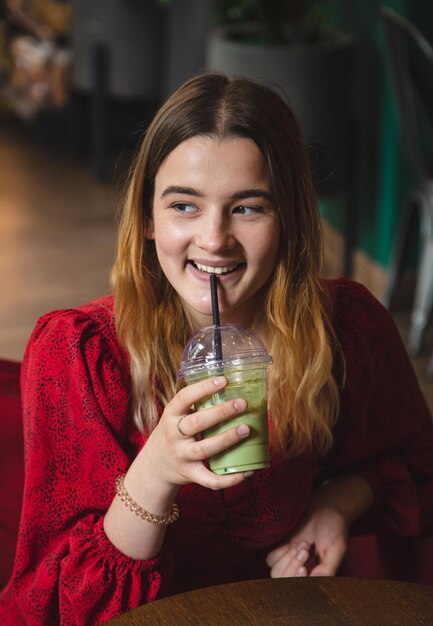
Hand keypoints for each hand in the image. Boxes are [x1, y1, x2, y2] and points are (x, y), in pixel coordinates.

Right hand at [133, 375, 251, 495]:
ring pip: (204, 449)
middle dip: (220, 412)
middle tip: (241, 403)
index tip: (223, 380)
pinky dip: (230, 478)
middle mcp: (174, 435)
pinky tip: (248, 470)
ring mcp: (182, 456)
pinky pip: (210, 479)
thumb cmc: (173, 433)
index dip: (203, 388)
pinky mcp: (190, 474)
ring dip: (226, 439)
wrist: (154, 465)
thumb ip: (195, 405)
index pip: (184, 397)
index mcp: (170, 415)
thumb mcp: (175, 416)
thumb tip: (230, 387)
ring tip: (246, 429)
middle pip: (197, 423)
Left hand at [266, 507, 347, 577]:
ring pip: (276, 573)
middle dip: (293, 567)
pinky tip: (292, 542)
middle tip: (306, 549)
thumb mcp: (337, 550)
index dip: (298, 581)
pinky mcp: (281, 549)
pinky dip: (280, 552)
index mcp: (316, 577)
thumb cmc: (334, 529)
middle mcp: (302, 573)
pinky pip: (270, 560)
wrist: (325, 507)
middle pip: (285, 583)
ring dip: (287, 558)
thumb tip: (314, 583)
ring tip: (303, 544)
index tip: (304, 567)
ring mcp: (289, 562)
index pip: (300, 589)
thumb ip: (327, 570)